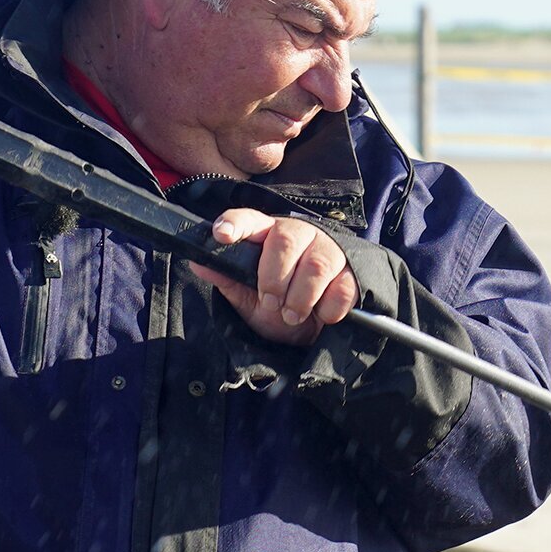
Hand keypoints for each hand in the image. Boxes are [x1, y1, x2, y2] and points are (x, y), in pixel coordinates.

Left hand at [200, 211, 357, 345]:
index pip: (250, 220)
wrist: (316, 331)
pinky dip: (328, 308)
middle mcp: (299, 235)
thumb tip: (197, 263)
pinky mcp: (353, 271)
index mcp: (268, 235)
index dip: (236, 224)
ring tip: (293, 315)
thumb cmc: (278, 307)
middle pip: (285, 239)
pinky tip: (321, 315)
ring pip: (317, 265)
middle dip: (274, 277)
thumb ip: (227, 279)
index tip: (222, 234)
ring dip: (300, 298)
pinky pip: (343, 287)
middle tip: (271, 302)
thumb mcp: (248, 299)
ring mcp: (329, 250)